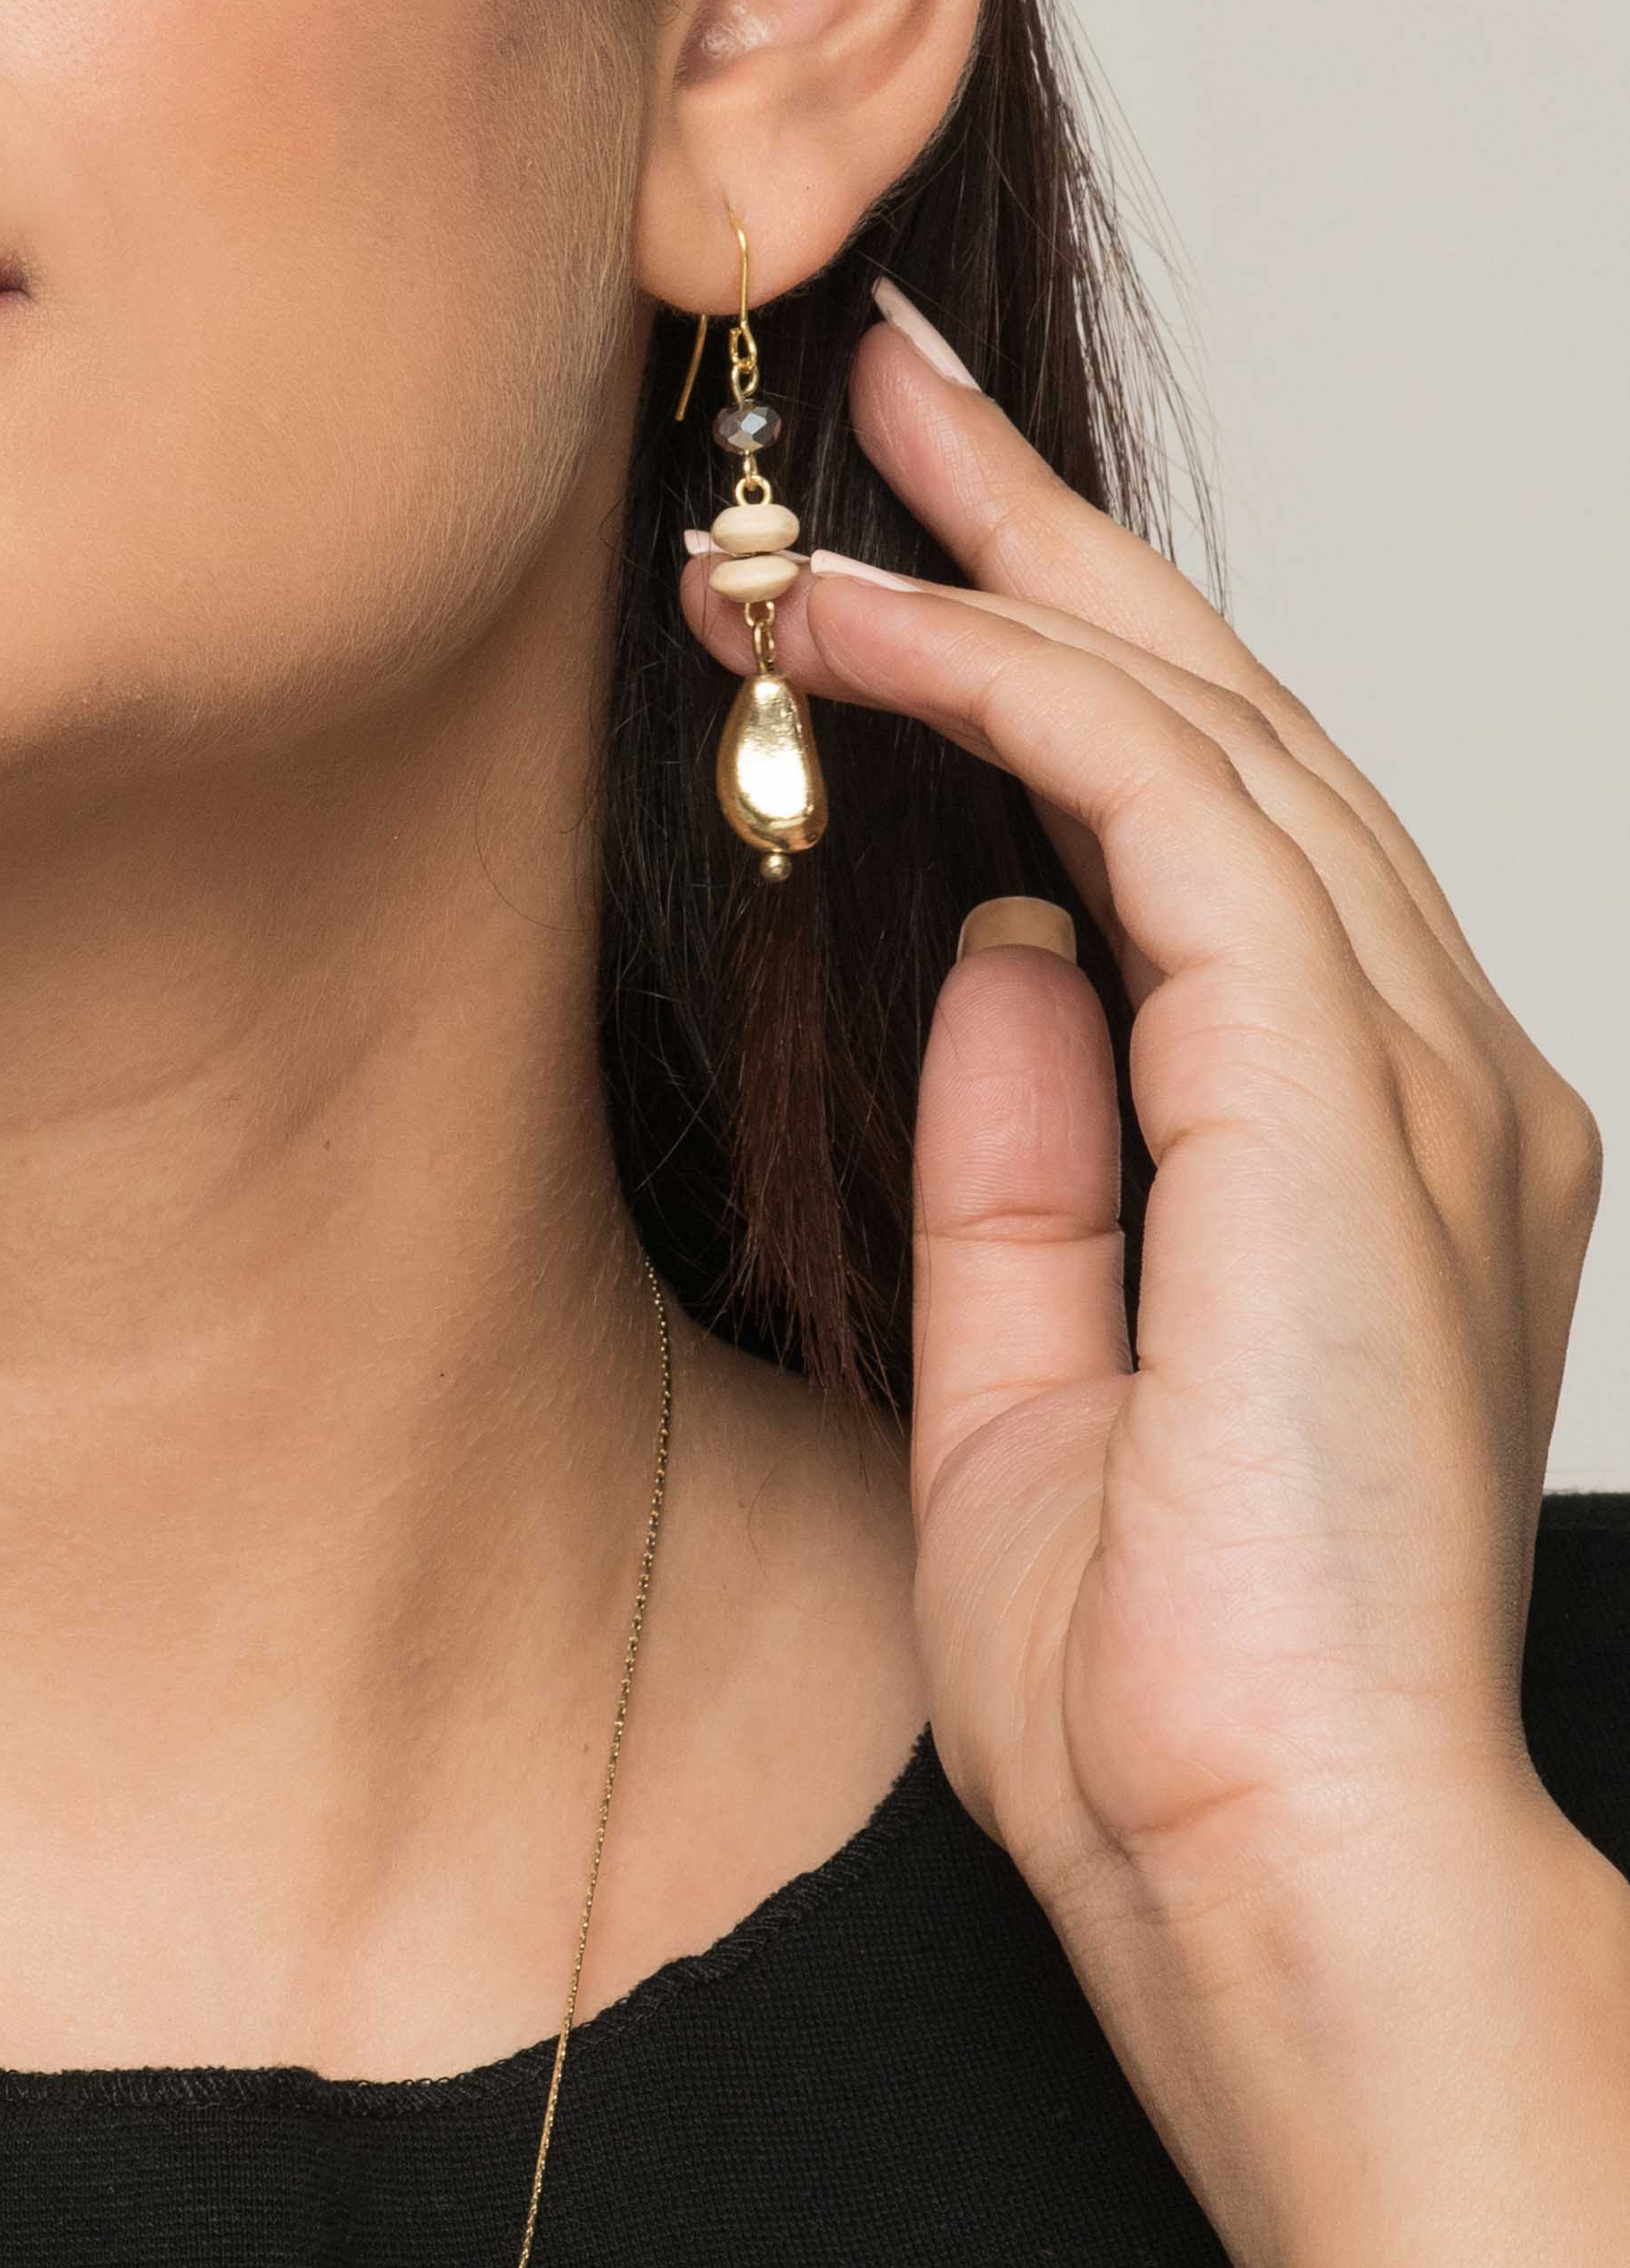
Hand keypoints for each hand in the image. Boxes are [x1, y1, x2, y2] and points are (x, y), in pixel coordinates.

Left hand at [681, 282, 1604, 2267]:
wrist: (1275, 1885)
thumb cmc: (1169, 1705)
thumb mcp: (1036, 1382)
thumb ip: (1031, 1156)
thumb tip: (991, 947)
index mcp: (1378, 1152)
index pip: (1222, 828)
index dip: (1070, 653)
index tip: (907, 540)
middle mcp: (1438, 1083)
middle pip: (1236, 723)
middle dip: (1054, 534)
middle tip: (889, 382)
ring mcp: (1419, 1083)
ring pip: (1210, 728)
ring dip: (1010, 575)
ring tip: (830, 459)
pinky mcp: (1342, 1102)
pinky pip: (1166, 812)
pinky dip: (1005, 693)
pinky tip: (853, 628)